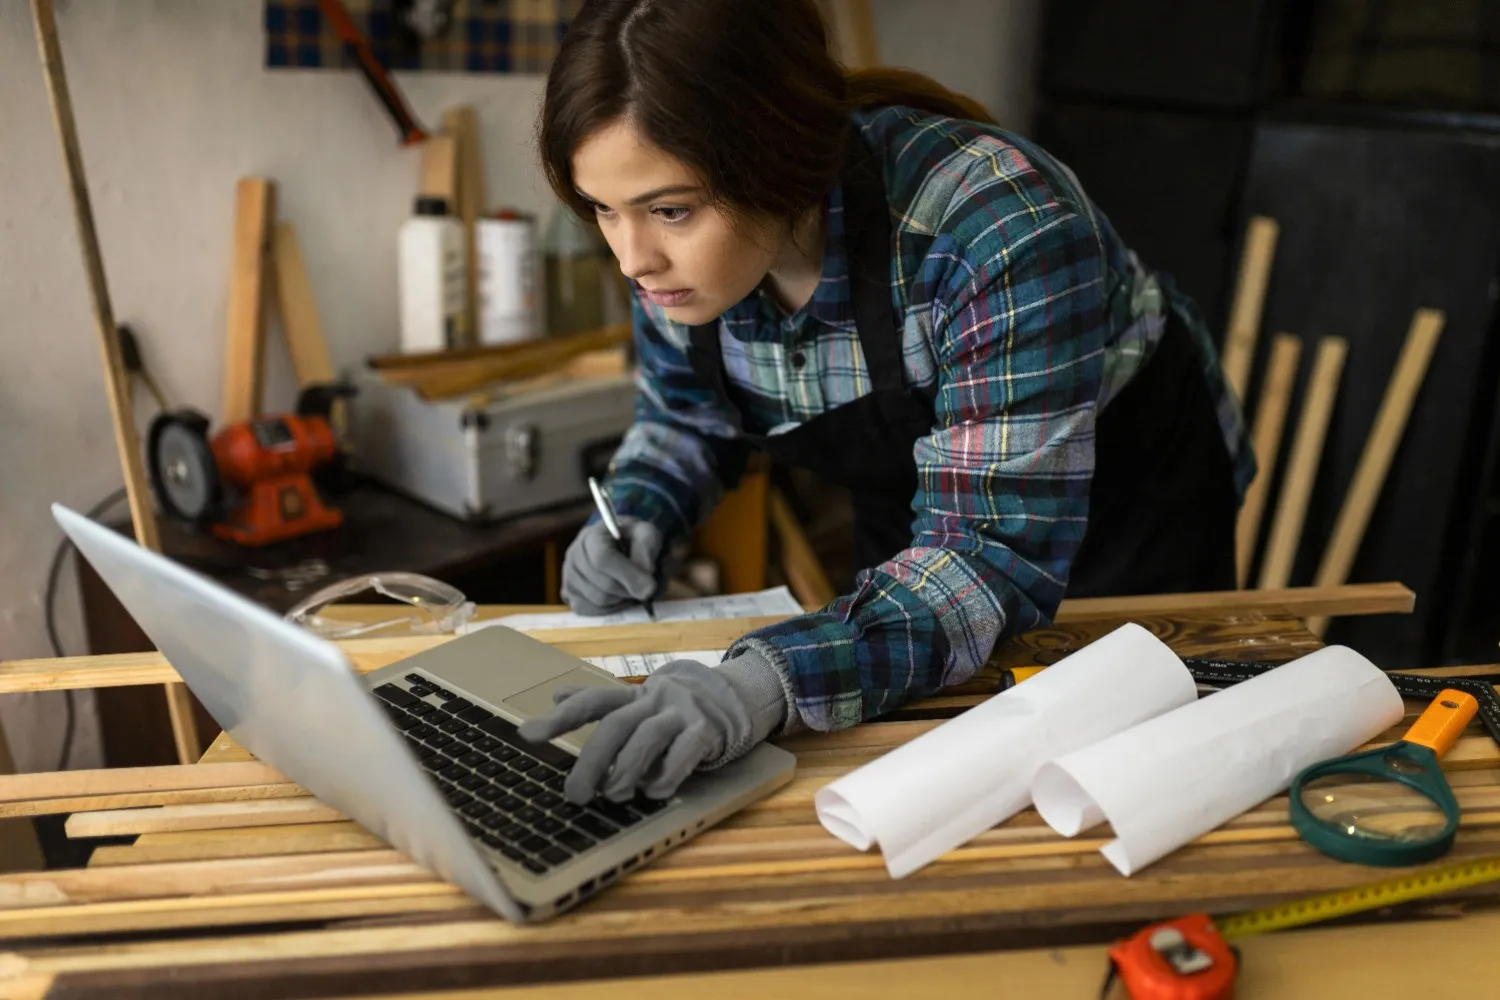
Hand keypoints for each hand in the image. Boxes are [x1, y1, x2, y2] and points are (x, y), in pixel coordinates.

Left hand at [517, 655, 787, 803]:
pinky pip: (685, 752)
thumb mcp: (635, 703)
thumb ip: (598, 702)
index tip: (527, 735)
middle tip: (576, 795)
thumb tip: (555, 694)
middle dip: (592, 761)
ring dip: (626, 770)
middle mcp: (654, 699)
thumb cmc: (670, 711)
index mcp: (633, 694)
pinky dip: (666, 775)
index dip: (561, 717)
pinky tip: (653, 793)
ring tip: (613, 795)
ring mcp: (681, 713)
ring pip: (648, 736)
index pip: (592, 701)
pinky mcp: (706, 732)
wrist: (728, 699)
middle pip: (617, 724)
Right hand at [561, 516, 662, 615]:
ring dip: (621, 599)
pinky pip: (590, 610)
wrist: (619, 545)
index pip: (603, 559)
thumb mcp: (647, 534)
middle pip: (603, 584)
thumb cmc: (633, 539)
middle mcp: (573, 555)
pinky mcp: (569, 594)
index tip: (650, 588)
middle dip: (629, 589)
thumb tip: (645, 577)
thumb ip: (648, 550)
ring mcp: (568, 576)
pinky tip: (617, 596)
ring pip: (598, 601)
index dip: (628, 576)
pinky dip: (609, 609)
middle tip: (643, 585)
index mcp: (592, 536)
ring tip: (629, 587)